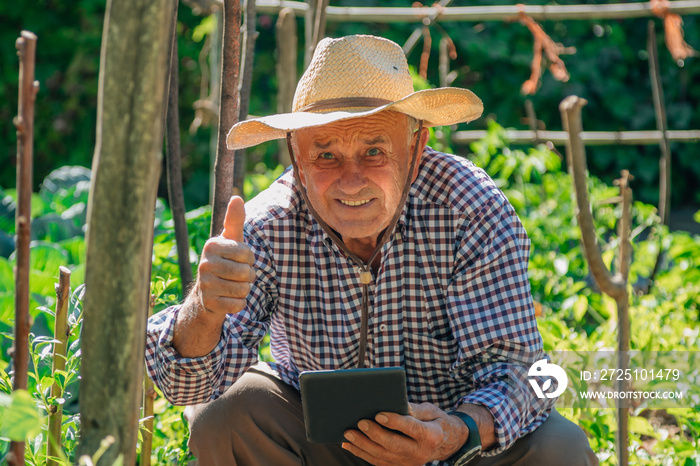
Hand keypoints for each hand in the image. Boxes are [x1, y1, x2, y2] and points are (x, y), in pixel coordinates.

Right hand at [195, 195, 255, 315]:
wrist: (205, 294)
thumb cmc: (224, 261)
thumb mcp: (230, 240)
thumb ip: (234, 220)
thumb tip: (236, 197)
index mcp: (212, 246)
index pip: (247, 253)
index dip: (249, 259)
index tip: (239, 260)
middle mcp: (205, 264)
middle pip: (246, 272)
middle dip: (248, 276)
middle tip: (237, 275)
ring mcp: (206, 285)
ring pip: (244, 289)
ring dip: (244, 290)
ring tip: (233, 285)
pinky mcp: (209, 303)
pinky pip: (238, 304)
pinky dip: (238, 303)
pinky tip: (228, 298)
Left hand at [341, 402, 468, 465]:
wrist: (445, 442)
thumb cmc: (435, 420)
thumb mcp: (431, 410)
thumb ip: (415, 409)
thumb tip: (398, 404)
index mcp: (431, 436)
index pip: (411, 428)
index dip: (394, 422)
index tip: (378, 414)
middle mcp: (420, 453)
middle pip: (394, 445)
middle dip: (375, 434)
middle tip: (359, 422)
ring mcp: (409, 463)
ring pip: (382, 456)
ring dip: (363, 445)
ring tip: (348, 433)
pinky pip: (378, 462)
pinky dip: (362, 453)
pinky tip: (349, 444)